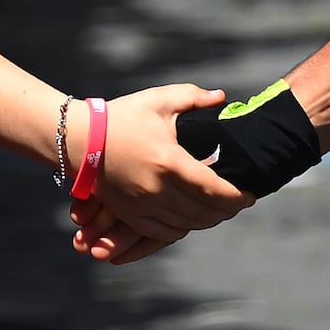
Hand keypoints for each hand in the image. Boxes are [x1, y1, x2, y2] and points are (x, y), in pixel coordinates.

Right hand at [73, 82, 250, 264]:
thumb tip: (222, 97)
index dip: (238, 196)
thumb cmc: (120, 117)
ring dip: (208, 221)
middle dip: (228, 210)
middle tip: (240, 202)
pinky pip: (164, 232)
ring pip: (187, 225)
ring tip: (221, 211)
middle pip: (205, 212)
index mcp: (169, 161)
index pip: (215, 189)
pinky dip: (184, 228)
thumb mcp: (158, 101)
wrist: (78, 139)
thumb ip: (194, 98)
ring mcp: (142, 206)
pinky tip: (193, 219)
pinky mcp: (130, 215)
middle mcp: (157, 189)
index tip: (251, 194)